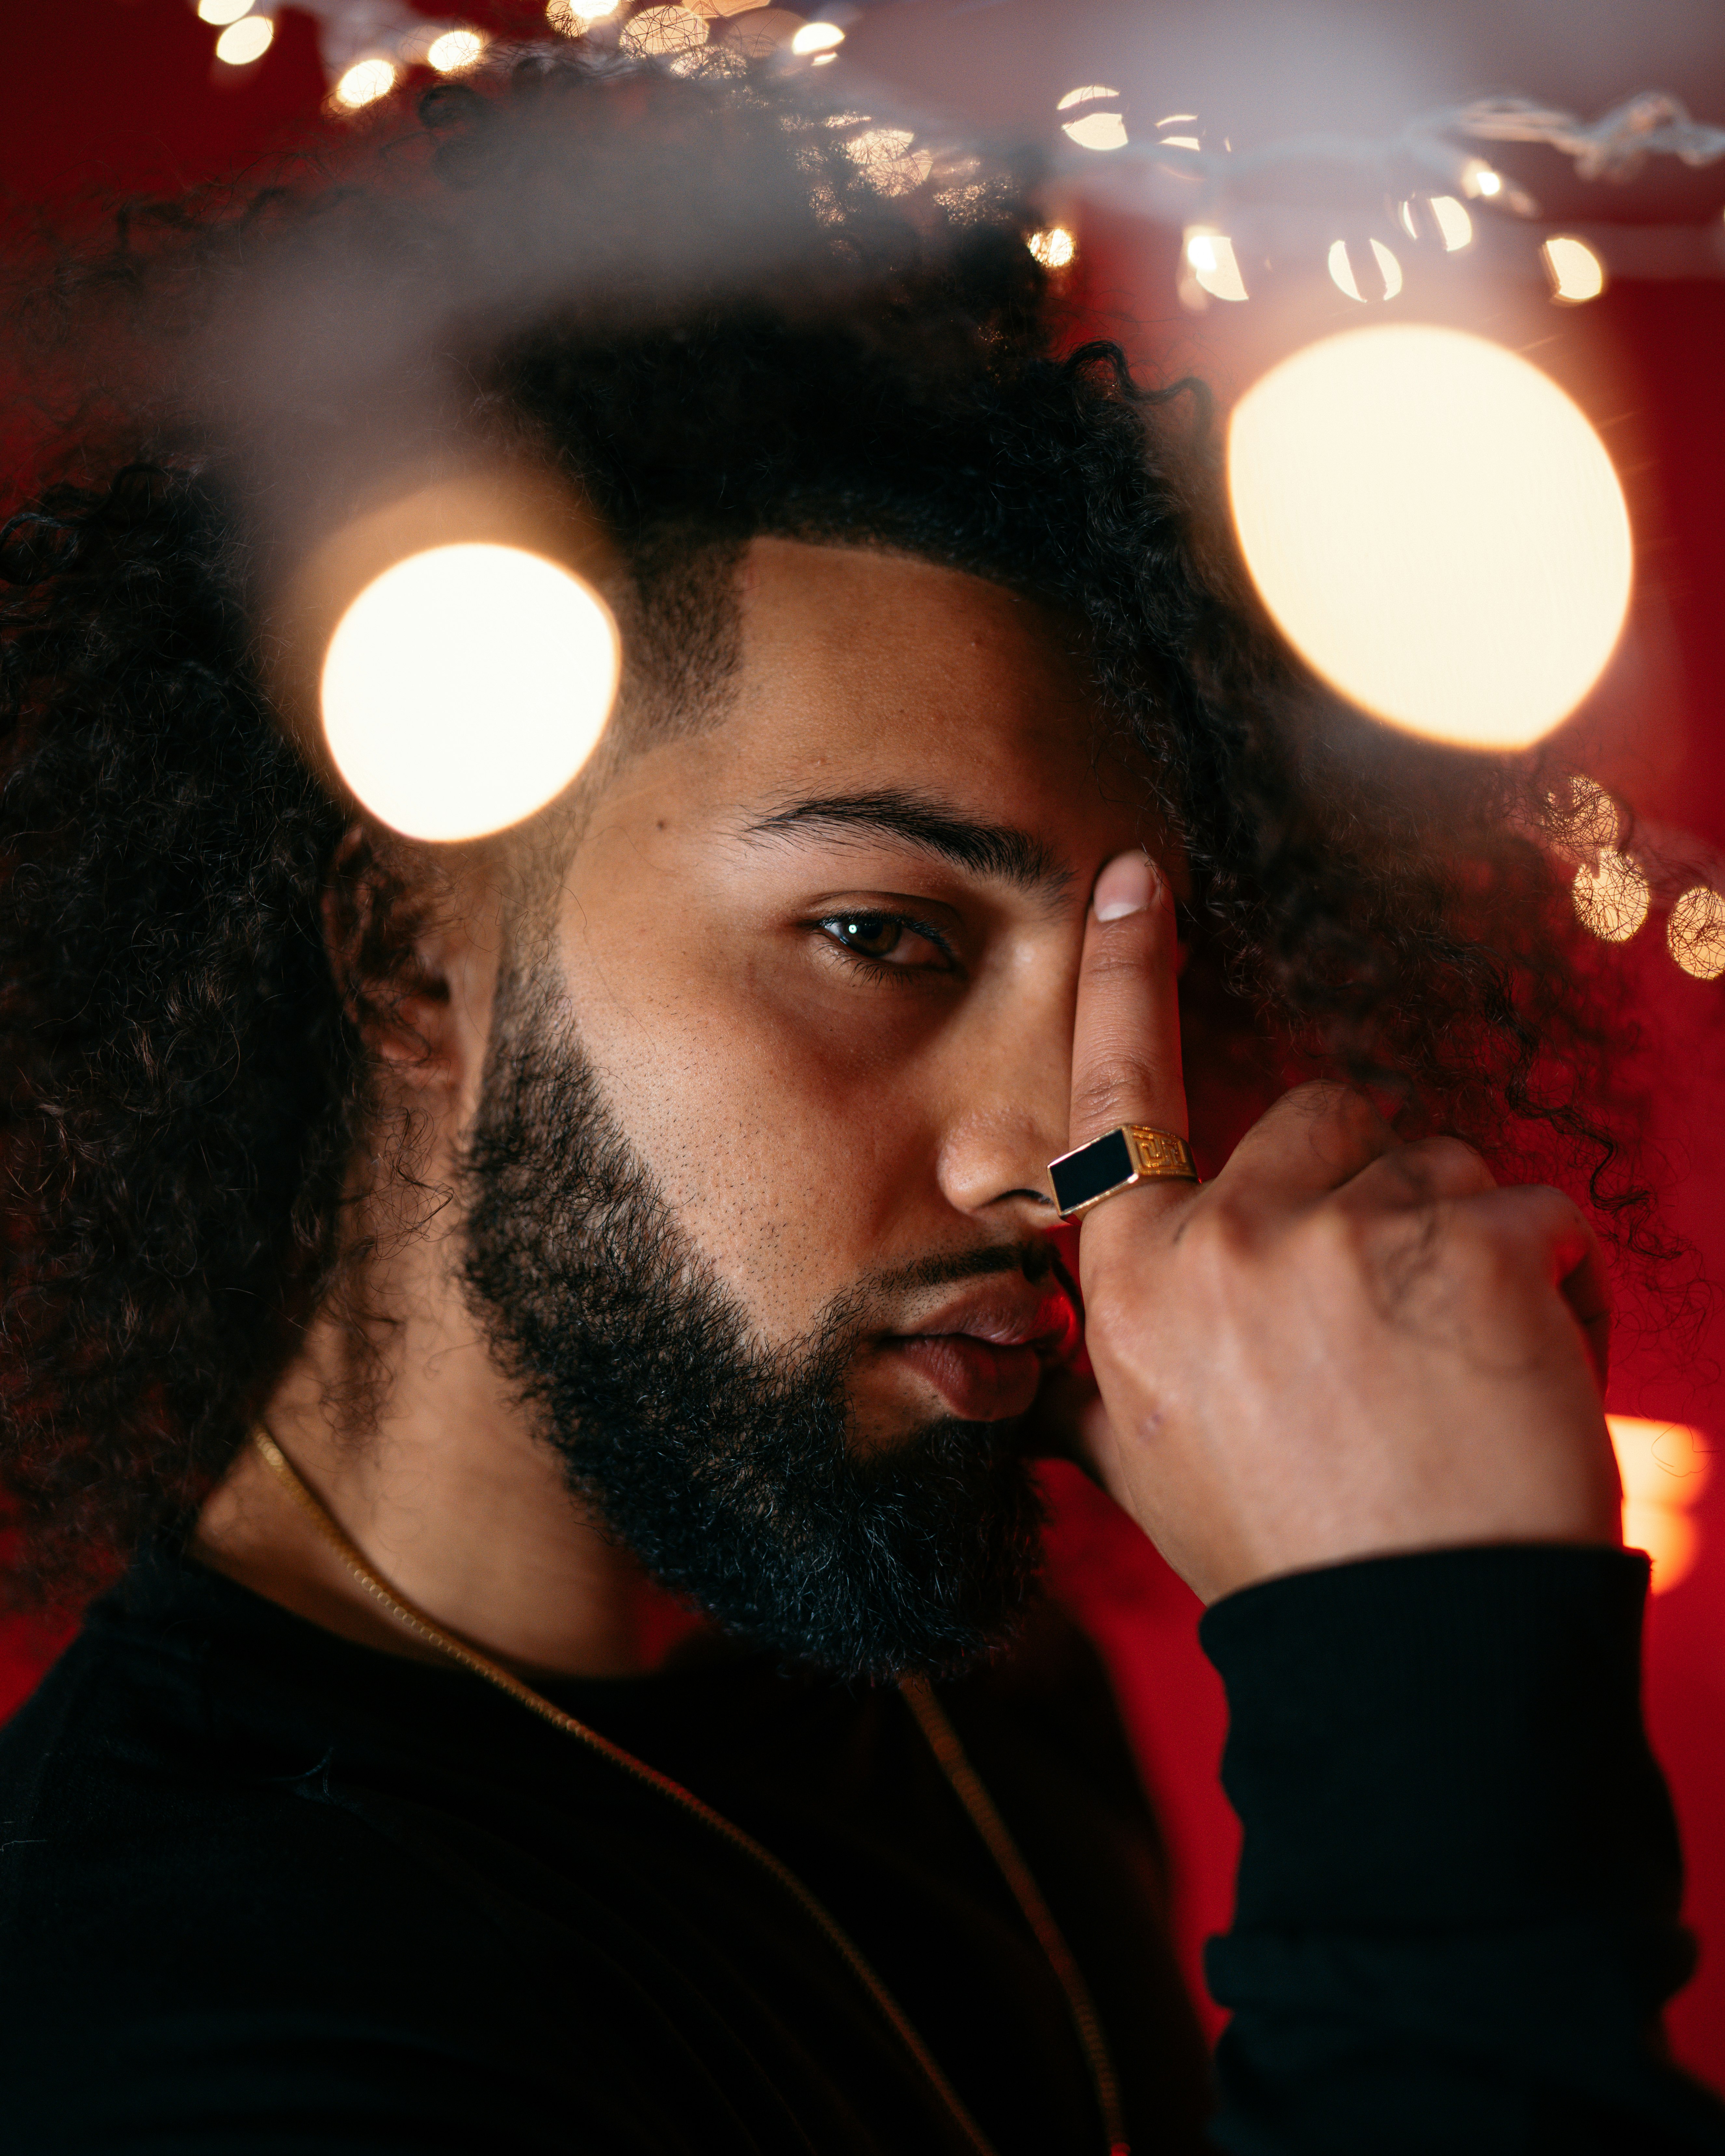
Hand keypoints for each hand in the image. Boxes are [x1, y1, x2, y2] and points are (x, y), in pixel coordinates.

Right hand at [1066, 851, 1621, 1604]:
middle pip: (1322, 1116)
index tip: (1136, 880)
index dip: (1125, 976)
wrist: (1406, 1649)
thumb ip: (1102, 1376)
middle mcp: (1225, 1237)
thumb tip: (1060, 1346)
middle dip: (1368, 1183)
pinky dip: (1547, 1284)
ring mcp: (1346, 1237)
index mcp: (1139, 1280)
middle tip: (1387, 1310)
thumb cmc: (1281, 1554)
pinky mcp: (1469, 1251)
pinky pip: (1534, 1213)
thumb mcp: (1142, 1462)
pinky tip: (1523, 1369)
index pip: (1120, 1093)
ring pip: (1437, 1160)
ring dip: (1459, 1239)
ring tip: (1454, 1360)